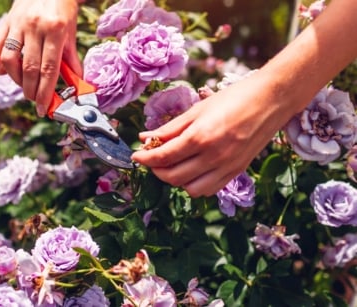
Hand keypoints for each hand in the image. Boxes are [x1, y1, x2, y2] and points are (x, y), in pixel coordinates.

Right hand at [0, 0, 81, 115]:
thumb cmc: (63, 11)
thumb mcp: (70, 34)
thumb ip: (71, 60)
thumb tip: (77, 84)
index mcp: (55, 31)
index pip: (49, 69)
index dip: (45, 92)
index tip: (44, 108)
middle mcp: (35, 28)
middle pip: (30, 68)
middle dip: (32, 91)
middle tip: (36, 101)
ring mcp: (18, 24)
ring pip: (10, 60)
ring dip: (16, 80)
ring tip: (25, 86)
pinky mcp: (6, 22)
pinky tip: (4, 72)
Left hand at [132, 73, 296, 197]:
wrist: (271, 100)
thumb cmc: (234, 98)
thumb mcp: (198, 109)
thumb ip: (170, 128)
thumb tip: (145, 138)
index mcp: (201, 137)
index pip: (163, 157)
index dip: (144, 158)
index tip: (136, 156)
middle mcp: (213, 157)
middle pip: (172, 177)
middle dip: (156, 170)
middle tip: (152, 158)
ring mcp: (226, 167)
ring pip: (189, 188)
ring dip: (175, 179)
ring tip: (172, 164)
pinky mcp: (236, 172)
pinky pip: (209, 189)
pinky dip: (194, 185)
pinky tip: (192, 170)